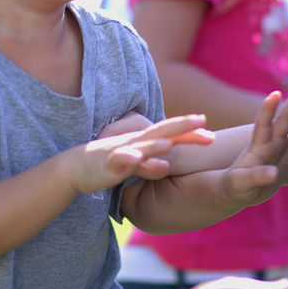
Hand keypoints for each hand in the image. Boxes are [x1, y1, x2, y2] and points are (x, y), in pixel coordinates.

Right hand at [72, 114, 214, 193]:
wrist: (75, 168)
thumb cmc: (109, 163)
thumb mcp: (136, 163)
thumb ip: (152, 163)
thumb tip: (170, 165)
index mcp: (144, 142)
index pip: (171, 134)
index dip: (190, 133)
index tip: (212, 135)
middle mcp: (135, 142)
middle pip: (161, 132)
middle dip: (181, 127)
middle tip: (202, 120)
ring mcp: (121, 152)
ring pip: (141, 147)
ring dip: (155, 145)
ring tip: (171, 144)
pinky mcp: (107, 164)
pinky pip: (119, 161)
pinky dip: (128, 160)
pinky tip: (136, 160)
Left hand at [220, 82, 287, 205]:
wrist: (241, 190)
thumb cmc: (237, 187)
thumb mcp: (241, 183)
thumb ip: (256, 176)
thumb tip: (273, 173)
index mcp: (259, 146)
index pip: (264, 124)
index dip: (268, 110)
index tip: (275, 94)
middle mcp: (273, 142)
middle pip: (287, 118)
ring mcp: (283, 147)